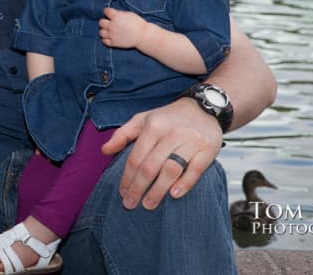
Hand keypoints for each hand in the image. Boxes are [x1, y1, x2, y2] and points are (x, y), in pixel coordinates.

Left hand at [99, 7, 147, 48]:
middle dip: (104, 22)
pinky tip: (110, 37)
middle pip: (101, 22)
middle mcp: (112, 25)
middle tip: (109, 23)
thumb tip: (111, 13)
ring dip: (104, 31)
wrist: (143, 35)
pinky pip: (104, 41)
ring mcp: (112, 35)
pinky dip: (106, 39)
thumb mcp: (128, 14)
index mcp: (116, 16)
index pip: (105, 11)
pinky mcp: (114, 43)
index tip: (109, 13)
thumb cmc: (137, 23)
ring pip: (101, 32)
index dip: (107, 11)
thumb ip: (118, 13)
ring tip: (109, 31)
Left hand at [100, 97, 221, 210]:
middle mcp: (171, 133)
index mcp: (153, 127)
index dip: (127, 178)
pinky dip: (185, 184)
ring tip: (148, 204)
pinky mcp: (208, 149)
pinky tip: (174, 195)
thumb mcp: (142, 119)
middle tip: (130, 204)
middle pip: (150, 167)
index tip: (122, 192)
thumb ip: (122, 134)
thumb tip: (104, 150)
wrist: (203, 108)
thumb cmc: (168, 118)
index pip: (136, 157)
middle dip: (138, 188)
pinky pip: (195, 170)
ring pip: (171, 170)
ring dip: (158, 190)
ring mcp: (191, 141)